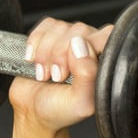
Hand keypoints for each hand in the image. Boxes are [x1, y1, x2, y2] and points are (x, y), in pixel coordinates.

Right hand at [9, 18, 112, 132]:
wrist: (31, 111)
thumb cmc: (59, 110)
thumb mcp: (80, 103)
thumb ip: (88, 76)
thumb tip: (80, 45)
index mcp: (104, 62)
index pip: (106, 37)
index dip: (87, 49)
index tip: (72, 71)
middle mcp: (90, 47)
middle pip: (79, 31)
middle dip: (61, 55)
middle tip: (57, 77)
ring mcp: (69, 39)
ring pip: (60, 28)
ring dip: (45, 53)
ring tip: (45, 75)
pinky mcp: (50, 35)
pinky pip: (44, 26)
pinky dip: (35, 44)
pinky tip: (34, 61)